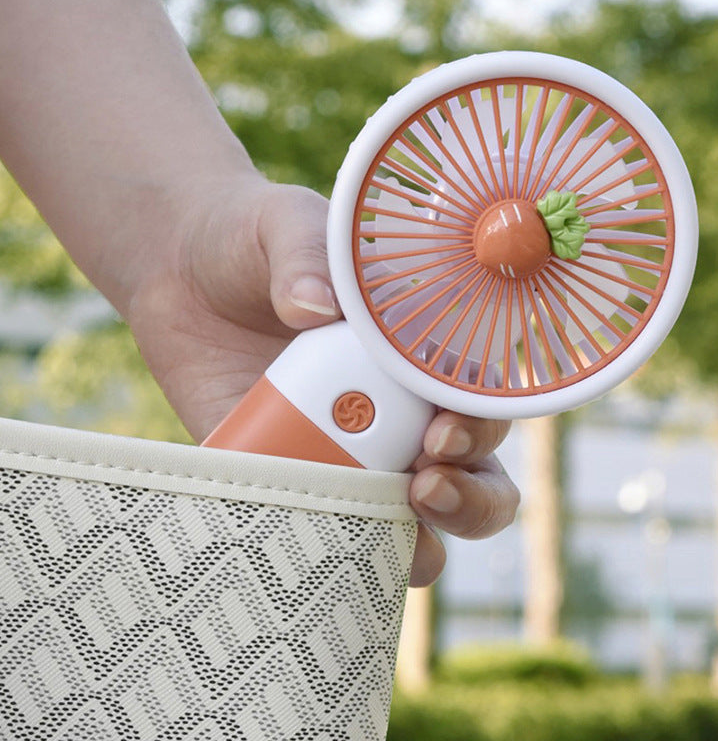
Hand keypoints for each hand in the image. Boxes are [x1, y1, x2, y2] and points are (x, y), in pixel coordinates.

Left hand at [125, 172, 518, 586]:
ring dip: (422, 539)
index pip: (480, 400)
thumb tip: (312, 308)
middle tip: (426, 483)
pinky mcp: (286, 474)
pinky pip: (319, 527)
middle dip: (471, 497)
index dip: (479, 427)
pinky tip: (316, 547)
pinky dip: (331, 549)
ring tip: (399, 532)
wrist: (180, 269)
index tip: (441, 433)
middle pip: (474, 473)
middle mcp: (398, 407)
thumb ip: (306, 256)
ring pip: (412, 518)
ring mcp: (348, 449)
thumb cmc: (253, 239)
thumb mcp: (284, 226)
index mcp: (416, 349)